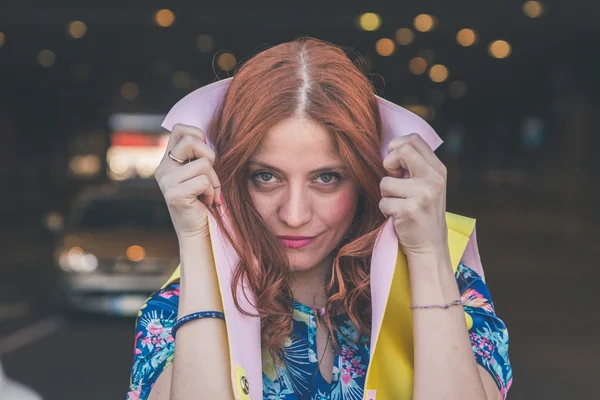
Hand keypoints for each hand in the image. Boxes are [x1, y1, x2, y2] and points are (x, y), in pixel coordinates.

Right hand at [155, 124, 222, 238]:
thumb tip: (208, 140)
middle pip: (192, 141)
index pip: (179, 129)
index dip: (198, 135)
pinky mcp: (174, 194)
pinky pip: (204, 181)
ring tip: (208, 194)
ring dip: (214, 181)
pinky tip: (206, 202)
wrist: (198, 232)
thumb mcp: (200, 173)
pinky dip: (212, 192)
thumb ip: (199, 156)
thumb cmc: (204, 201)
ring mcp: (166, 181)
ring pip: (204, 164)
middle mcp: (163, 168)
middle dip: (210, 157)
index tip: (206, 156)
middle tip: (209, 176)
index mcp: (168, 161)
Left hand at [379, 133, 447, 258]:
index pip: (415, 140)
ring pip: (385, 182)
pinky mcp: (409, 210)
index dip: (397, 147)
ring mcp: (423, 194)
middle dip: (389, 164)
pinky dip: (386, 210)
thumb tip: (390, 148)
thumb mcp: (427, 185)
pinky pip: (383, 202)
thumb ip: (415, 166)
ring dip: (386, 195)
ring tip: (399, 205)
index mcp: (437, 170)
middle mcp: (433, 179)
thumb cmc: (423, 212)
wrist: (430, 245)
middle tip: (393, 179)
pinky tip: (398, 217)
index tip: (394, 163)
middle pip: (402, 151)